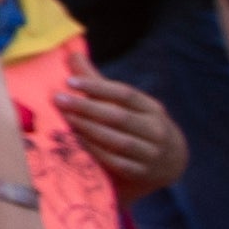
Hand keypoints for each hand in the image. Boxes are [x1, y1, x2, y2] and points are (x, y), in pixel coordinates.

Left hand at [61, 72, 189, 196]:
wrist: (170, 163)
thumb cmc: (139, 125)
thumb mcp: (128, 104)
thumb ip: (98, 82)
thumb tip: (72, 54)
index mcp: (152, 109)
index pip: (125, 93)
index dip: (97, 86)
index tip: (70, 81)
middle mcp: (155, 130)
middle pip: (119, 117)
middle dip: (87, 107)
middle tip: (58, 99)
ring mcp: (150, 154)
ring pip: (119, 141)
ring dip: (90, 130)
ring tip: (65, 118)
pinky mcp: (141, 173)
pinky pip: (117, 163)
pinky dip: (96, 152)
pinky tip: (77, 142)